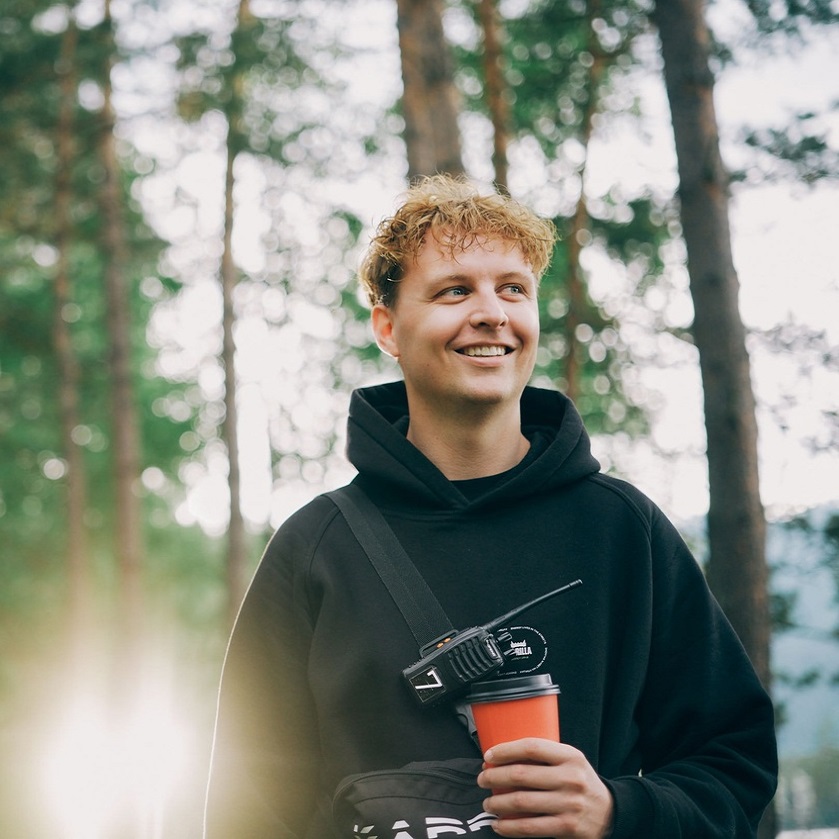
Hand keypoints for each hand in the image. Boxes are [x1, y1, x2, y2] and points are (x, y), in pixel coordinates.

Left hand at [476, 738, 612, 837]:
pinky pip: (529, 827)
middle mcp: (571, 778)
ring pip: (521, 802)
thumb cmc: (581, 782)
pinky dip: (509, 827)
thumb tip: (504, 755)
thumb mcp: (571, 761)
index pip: (531, 747)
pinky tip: (499, 824)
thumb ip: (546, 756)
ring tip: (488, 802)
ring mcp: (569, 804)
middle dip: (494, 777)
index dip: (506, 750)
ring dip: (497, 802)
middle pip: (521, 774)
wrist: (609, 813)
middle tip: (482, 778)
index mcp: (570, 756)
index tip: (489, 755)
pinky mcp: (566, 827)